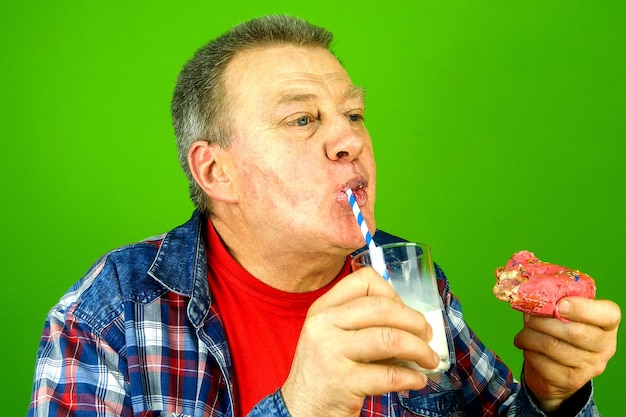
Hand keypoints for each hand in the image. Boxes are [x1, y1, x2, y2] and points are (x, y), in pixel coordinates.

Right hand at [281, 267, 438, 416]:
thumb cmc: (324, 372)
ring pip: (389, 338)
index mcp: (323, 309)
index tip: (404, 312)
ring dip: (419, 349)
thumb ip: (363, 324)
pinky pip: (389, 374)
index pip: (364, 281)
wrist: (300, 410)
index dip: (393, 293)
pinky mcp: (342, 382)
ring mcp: (331, 352)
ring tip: (429, 360)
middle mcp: (324, 325)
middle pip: (382, 307)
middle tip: (427, 336)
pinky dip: (411, 377)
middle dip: (414, 322)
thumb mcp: (333, 337)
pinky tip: (417, 380)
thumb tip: (412, 323)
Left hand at [514, 296, 620, 411]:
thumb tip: (531, 294)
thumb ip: (555, 302)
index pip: (608, 314)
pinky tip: (527, 349)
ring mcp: (590, 367)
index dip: (582, 308)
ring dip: (530, 337)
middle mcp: (605, 347)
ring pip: (553, 346)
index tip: (559, 304)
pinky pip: (543, 363)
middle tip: (528, 318)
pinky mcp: (572, 381)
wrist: (556, 373)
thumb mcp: (563, 316)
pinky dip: (529, 353)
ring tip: (522, 334)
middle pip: (574, 332)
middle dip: (543, 321)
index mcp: (607, 325)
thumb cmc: (559, 334)